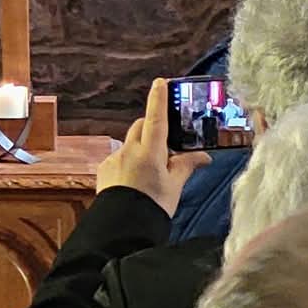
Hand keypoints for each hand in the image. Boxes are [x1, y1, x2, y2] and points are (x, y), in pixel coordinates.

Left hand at [96, 78, 210, 216]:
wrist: (122, 225)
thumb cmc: (154, 205)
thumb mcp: (175, 185)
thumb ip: (186, 165)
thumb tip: (204, 156)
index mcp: (149, 151)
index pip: (155, 118)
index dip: (158, 99)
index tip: (160, 82)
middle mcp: (128, 150)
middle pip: (141, 127)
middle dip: (152, 127)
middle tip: (167, 140)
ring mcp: (113, 158)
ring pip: (130, 143)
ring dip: (141, 147)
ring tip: (154, 168)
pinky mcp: (104, 168)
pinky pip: (119, 157)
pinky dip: (130, 161)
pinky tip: (137, 179)